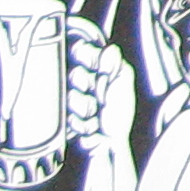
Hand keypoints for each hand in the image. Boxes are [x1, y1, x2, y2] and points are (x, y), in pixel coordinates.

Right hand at [65, 25, 140, 164]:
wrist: (112, 142)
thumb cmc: (120, 111)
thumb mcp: (124, 84)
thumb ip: (116, 66)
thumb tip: (110, 48)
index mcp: (96, 68)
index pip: (82, 52)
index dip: (88, 59)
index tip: (99, 70)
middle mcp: (81, 81)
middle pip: (74, 74)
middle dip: (91, 87)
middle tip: (102, 96)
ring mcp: (72, 99)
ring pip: (71, 96)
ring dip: (88, 108)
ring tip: (98, 114)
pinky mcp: (64, 117)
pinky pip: (67, 116)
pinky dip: (83, 123)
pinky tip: (91, 125)